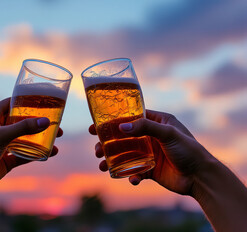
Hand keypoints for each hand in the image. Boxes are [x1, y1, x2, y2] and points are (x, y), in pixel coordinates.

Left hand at [0, 98, 62, 193]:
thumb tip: (46, 121)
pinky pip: (25, 153)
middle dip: (39, 122)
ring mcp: (4, 143)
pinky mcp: (7, 157)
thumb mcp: (1, 136)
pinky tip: (51, 153)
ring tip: (57, 137)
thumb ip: (24, 128)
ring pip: (26, 137)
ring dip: (41, 138)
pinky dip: (37, 153)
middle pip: (23, 121)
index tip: (45, 101)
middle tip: (56, 123)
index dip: (28, 101)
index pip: (13, 103)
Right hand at [89, 110, 213, 195]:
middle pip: (123, 138)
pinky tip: (131, 179)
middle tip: (96, 149)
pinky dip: (129, 176)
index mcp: (157, 122)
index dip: (113, 120)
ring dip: (112, 160)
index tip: (96, 125)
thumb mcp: (168, 133)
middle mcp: (151, 137)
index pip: (131, 117)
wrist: (201, 177)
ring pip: (125, 155)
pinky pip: (134, 171)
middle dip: (107, 144)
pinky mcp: (150, 170)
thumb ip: (145, 127)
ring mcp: (150, 154)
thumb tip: (121, 127)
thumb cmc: (189, 150)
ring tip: (102, 166)